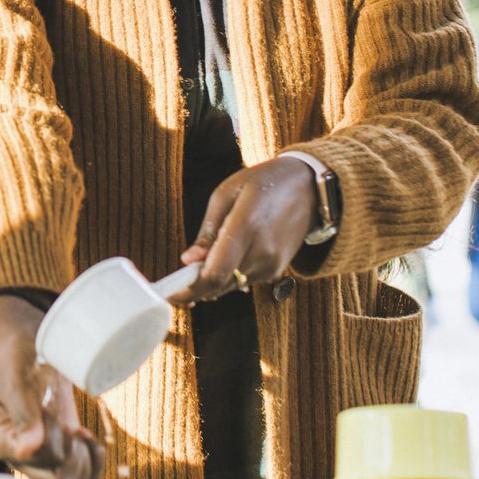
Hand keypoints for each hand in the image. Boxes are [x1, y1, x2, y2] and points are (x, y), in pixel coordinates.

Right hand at [0, 295, 105, 478]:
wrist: (26, 343)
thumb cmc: (15, 356)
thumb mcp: (15, 378)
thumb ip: (22, 411)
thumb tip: (29, 447)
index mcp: (3, 440)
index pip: (37, 465)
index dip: (57, 451)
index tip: (64, 427)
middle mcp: (22, 452)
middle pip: (54, 478)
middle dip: (73, 458)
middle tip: (75, 430)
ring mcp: (41, 452)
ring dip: (85, 461)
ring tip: (84, 435)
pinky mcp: (60, 446)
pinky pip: (79, 470)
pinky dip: (93, 461)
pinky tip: (92, 442)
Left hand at [171, 154, 316, 301]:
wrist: (309, 189)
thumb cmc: (263, 183)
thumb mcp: (226, 193)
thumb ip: (207, 231)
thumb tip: (188, 260)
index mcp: (245, 226)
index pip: (215, 273)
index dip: (189, 290)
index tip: (169, 295)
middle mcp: (262, 252)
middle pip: (219, 285)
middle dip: (194, 286)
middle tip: (176, 281)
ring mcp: (272, 264)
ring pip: (230, 285)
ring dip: (212, 280)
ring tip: (202, 259)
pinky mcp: (277, 270)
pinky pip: (244, 280)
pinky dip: (229, 274)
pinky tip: (228, 253)